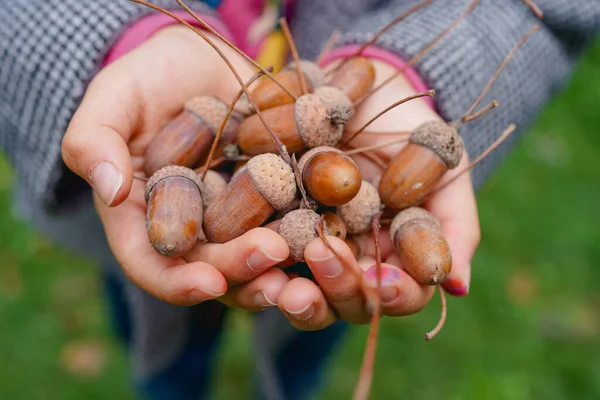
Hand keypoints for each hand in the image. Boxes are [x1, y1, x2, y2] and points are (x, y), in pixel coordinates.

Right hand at [61, 26, 289, 305]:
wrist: (204, 60)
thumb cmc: (150, 77)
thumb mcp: (115, 97)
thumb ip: (95, 140)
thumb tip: (111, 191)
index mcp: (145, 218)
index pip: (153, 265)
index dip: (178, 282)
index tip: (210, 282)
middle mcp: (194, 230)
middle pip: (213, 268)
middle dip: (243, 271)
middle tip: (275, 259)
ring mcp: (237, 219)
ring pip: (257, 259)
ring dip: (285, 269)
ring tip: (312, 266)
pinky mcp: (275, 199)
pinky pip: (294, 224)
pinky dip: (312, 233)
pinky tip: (335, 232)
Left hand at [272, 59, 480, 329]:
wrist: (363, 89)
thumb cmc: (410, 129)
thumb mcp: (442, 168)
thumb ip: (455, 222)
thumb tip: (456, 285)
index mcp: (395, 256)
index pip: (400, 294)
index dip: (396, 294)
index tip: (387, 279)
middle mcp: (353, 261)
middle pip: (350, 302)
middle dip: (341, 288)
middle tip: (327, 257)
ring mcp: (312, 249)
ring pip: (307, 295)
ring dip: (299, 296)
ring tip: (287, 286)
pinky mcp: (274, 230)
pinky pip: (264, 259)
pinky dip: (259, 265)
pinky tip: (253, 254)